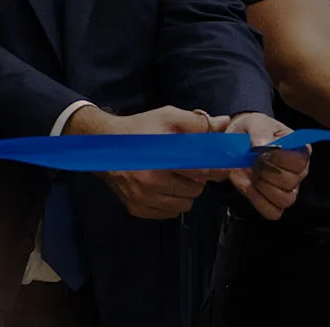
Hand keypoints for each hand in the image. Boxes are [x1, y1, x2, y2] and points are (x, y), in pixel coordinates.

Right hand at [68, 105, 223, 219]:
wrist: (104, 146)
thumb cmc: (140, 129)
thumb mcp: (168, 116)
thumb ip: (199, 122)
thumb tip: (226, 122)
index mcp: (163, 158)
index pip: (202, 171)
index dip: (214, 168)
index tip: (219, 165)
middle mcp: (152, 182)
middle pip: (196, 189)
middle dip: (198, 178)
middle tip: (190, 166)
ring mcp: (144, 199)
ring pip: (185, 204)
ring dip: (186, 192)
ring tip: (176, 176)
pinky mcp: (137, 209)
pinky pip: (169, 213)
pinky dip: (172, 202)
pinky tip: (164, 187)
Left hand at [225, 112, 308, 221]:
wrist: (237, 141)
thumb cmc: (252, 130)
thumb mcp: (255, 123)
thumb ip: (260, 132)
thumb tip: (263, 146)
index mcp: (301, 150)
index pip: (299, 161)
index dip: (279, 159)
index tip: (260, 152)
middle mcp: (299, 172)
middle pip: (291, 182)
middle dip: (267, 173)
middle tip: (253, 162)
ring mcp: (289, 189)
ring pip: (285, 200)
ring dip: (264, 189)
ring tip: (253, 175)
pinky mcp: (274, 202)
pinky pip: (273, 212)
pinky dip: (259, 202)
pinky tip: (250, 188)